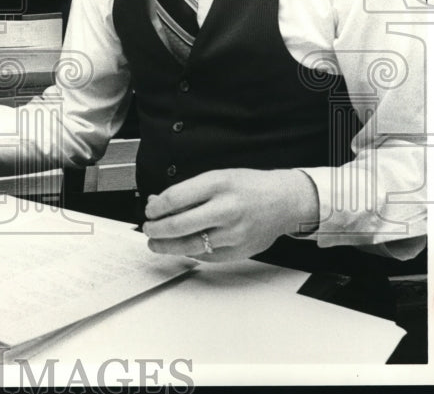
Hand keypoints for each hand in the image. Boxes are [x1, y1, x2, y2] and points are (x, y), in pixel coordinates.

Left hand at [141, 168, 319, 261]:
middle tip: (148, 229)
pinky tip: (182, 247)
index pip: (175, 198)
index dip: (155, 208)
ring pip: (191, 245)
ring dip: (168, 246)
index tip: (149, 210)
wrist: (284, 200)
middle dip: (156, 230)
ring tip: (156, 243)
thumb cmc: (249, 186)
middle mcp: (226, 209)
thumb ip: (188, 191)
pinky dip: (191, 252)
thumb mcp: (216, 178)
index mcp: (218, 184)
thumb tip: (157, 203)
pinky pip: (207, 256)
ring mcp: (234, 232)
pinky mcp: (240, 250)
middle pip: (179, 225)